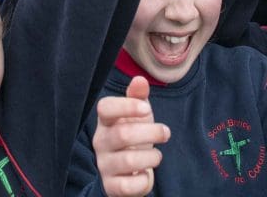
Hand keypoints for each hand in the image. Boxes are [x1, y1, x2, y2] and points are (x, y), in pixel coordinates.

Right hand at [92, 76, 167, 196]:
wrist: (128, 173)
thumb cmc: (134, 137)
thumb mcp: (138, 116)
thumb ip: (138, 97)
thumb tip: (140, 79)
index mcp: (106, 121)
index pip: (104, 107)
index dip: (126, 106)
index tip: (146, 109)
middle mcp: (100, 142)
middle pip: (123, 134)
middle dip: (152, 132)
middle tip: (166, 133)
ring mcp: (104, 165)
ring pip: (129, 160)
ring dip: (152, 157)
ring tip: (157, 156)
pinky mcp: (111, 186)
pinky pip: (128, 186)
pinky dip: (143, 181)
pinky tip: (145, 174)